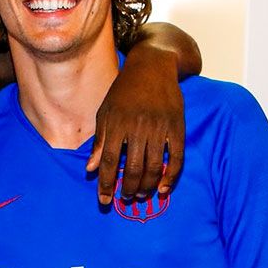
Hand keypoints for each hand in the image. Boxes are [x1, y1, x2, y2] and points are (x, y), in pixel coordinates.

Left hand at [86, 49, 184, 203]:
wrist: (152, 67)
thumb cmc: (124, 91)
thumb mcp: (105, 112)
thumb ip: (99, 142)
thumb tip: (90, 169)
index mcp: (117, 123)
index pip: (110, 162)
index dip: (106, 184)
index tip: (103, 200)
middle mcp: (138, 127)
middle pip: (133, 168)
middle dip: (127, 188)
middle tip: (124, 198)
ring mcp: (159, 127)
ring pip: (154, 167)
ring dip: (146, 186)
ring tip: (139, 194)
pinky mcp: (177, 127)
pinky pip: (176, 158)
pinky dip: (171, 177)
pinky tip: (164, 189)